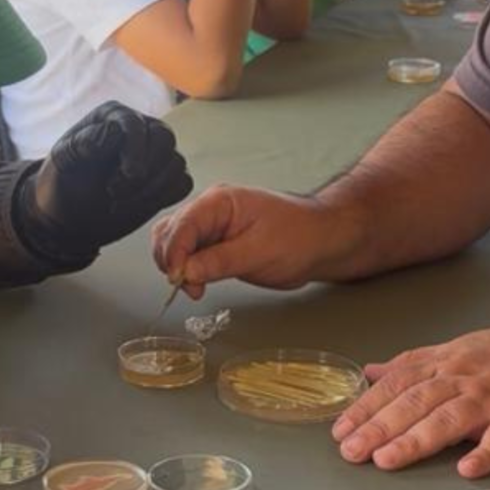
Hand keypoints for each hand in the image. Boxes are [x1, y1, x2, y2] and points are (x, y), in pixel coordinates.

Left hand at [19, 101, 192, 266]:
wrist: (68, 215)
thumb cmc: (62, 181)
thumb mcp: (62, 160)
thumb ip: (82, 142)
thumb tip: (113, 132)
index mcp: (114, 116)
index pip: (136, 124)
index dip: (136, 148)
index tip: (130, 174)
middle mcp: (140, 129)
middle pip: (164, 139)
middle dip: (146, 170)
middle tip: (115, 193)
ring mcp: (155, 155)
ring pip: (175, 163)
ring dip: (152, 188)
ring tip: (119, 204)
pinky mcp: (165, 180)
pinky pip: (182, 182)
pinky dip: (166, 196)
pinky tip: (138, 206)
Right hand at [151, 185, 352, 297]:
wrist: (320, 241)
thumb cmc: (298, 237)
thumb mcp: (259, 252)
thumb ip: (219, 261)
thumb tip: (185, 271)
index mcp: (219, 201)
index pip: (182, 225)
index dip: (174, 253)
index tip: (178, 279)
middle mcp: (210, 210)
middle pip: (169, 232)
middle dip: (171, 261)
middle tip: (189, 287)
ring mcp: (211, 226)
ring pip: (173, 243)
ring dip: (175, 267)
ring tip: (194, 287)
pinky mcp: (215, 243)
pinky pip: (188, 254)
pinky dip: (185, 270)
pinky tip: (197, 284)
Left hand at [331, 323, 489, 477]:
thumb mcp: (454, 351)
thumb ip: (410, 364)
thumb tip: (369, 373)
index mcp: (445, 364)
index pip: (397, 384)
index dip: (367, 406)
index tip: (340, 430)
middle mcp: (463, 378)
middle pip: (415, 402)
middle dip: (379, 427)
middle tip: (351, 451)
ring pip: (448, 419)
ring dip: (416, 440)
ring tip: (387, 461)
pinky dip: (485, 455)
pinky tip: (466, 471)